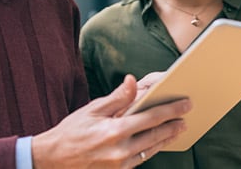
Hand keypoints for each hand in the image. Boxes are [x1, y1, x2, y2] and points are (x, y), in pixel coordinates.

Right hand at [31, 75, 190, 167]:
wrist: (53, 159)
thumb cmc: (72, 131)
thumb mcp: (92, 110)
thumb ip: (117, 97)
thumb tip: (132, 81)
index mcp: (115, 131)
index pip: (151, 118)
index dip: (171, 110)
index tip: (185, 104)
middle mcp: (120, 150)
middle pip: (156, 135)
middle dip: (174, 125)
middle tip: (187, 116)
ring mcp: (120, 164)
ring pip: (151, 150)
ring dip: (166, 139)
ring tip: (177, 129)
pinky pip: (141, 160)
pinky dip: (152, 149)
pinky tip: (158, 142)